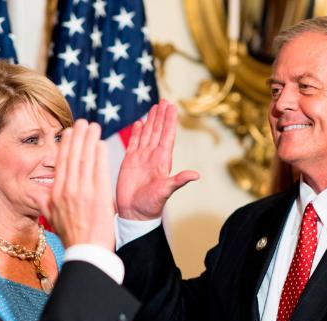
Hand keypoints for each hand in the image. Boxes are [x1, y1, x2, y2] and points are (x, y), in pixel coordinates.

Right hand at [39, 120, 114, 249]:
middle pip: (73, 157)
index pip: (61, 163)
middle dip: (78, 136)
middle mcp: (67, 190)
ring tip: (94, 127)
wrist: (86, 252)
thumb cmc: (72, 237)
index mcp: (55, 194)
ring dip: (90, 140)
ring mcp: (83, 193)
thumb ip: (47, 202)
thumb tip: (39, 194)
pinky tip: (101, 144)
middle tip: (83, 122)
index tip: (70, 132)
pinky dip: (100, 155)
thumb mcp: (51, 217)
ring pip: (86, 160)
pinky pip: (99, 170)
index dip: (66, 145)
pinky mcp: (98, 196)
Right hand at [116, 100, 198, 219]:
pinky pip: (133, 143)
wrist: (134, 213)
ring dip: (150, 121)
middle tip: (164, 101)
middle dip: (161, 116)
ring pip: (146, 134)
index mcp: (162, 161)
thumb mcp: (166, 191)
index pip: (167, 136)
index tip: (172, 106)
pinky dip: (136, 132)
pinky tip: (138, 123)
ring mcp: (141, 159)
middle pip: (158, 131)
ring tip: (154, 107)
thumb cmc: (151, 205)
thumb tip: (196, 175)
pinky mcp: (129, 162)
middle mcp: (152, 157)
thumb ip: (179, 181)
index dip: (169, 121)